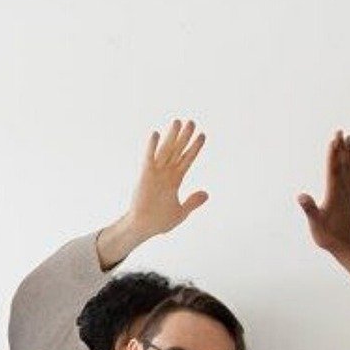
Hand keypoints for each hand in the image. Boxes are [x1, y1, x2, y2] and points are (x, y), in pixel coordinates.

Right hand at [128, 119, 209, 239]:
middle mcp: (166, 173)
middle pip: (178, 151)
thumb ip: (192, 201)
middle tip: (192, 122)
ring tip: (178, 122)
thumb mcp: (180, 212)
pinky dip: (152, 147)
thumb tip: (206, 193)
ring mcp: (156, 173)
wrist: (142, 228)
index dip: (195, 148)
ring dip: (172, 136)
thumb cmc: (158, 221)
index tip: (202, 135)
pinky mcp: (145, 176)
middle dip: (185, 137)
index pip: (187, 160)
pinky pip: (149, 159)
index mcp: (175, 181)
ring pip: (166, 151)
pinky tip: (156, 134)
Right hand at [296, 131, 349, 255]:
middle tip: (341, 131)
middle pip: (344, 165)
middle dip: (342, 148)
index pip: (333, 170)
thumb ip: (309, 209)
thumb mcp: (315, 224)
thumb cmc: (328, 237)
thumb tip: (301, 196)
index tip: (333, 140)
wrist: (347, 247)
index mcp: (334, 195)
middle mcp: (344, 191)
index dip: (333, 154)